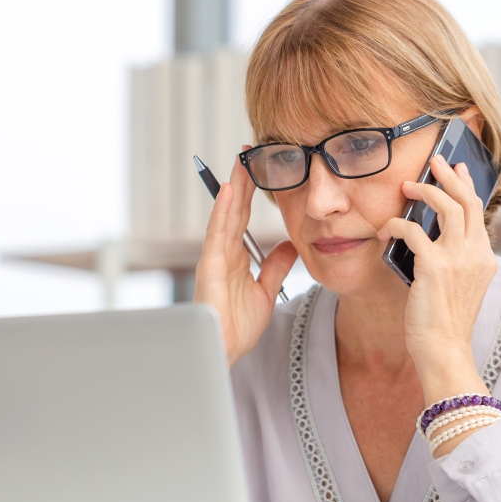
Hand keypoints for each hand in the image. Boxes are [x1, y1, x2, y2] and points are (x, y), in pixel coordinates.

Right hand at [195, 155, 297, 366]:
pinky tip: (228, 191)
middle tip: (249, 151)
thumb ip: (275, 268)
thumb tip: (289, 246)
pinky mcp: (210, 266)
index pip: (243, 215)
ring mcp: (215, 256)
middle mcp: (223, 251)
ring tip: (241, 162)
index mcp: (235, 255)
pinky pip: (217, 233)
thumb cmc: (237, 326)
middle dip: (242, 180)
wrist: (224, 350)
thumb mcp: (266, 291)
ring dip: (233, 187)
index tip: (259, 167)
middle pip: (234, 208)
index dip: (250, 191)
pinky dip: (223, 211)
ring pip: (226, 214)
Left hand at [376, 155, 496, 395]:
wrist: (444, 350)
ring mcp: (458, 260)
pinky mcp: (434, 267)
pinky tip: (386, 229)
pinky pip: (413, 231)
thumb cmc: (444, 321)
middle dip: (450, 176)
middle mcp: (476, 254)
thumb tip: (428, 234)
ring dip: (425, 191)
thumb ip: (453, 259)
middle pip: (467, 201)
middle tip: (434, 161)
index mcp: (484, 258)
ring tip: (407, 186)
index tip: (457, 169)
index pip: (478, 211)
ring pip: (447, 207)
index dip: (466, 186)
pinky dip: (397, 225)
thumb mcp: (457, 285)